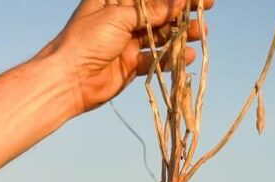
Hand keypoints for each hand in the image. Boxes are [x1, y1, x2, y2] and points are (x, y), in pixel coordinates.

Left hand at [38, 0, 213, 115]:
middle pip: (159, 12)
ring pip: (160, 35)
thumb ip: (152, 11)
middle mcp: (122, 19)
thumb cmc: (86, 40)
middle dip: (183, 11)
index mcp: (115, 0)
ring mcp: (126, 42)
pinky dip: (170, 59)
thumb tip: (179, 1)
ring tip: (202, 34)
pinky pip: (154, 60)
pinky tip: (187, 57)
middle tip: (206, 9)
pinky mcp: (129, 65)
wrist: (68, 80)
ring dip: (181, 34)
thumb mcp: (120, 17)